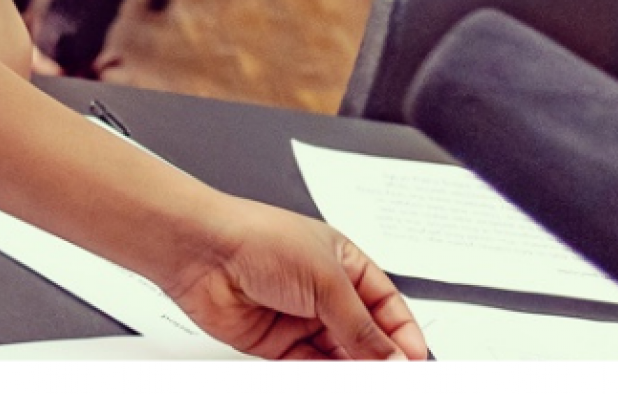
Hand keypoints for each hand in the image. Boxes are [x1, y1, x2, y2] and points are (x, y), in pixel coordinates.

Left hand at [165, 200, 428, 359]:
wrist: (200, 251)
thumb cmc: (258, 239)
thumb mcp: (326, 279)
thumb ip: (361, 325)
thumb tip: (393, 356)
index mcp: (343, 262)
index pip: (386, 306)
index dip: (403, 334)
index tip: (417, 361)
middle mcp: (322, 291)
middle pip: (364, 335)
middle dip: (382, 358)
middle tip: (396, 378)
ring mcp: (299, 318)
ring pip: (339, 355)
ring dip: (354, 370)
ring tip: (369, 381)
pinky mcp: (275, 343)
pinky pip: (309, 367)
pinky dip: (325, 377)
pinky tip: (339, 381)